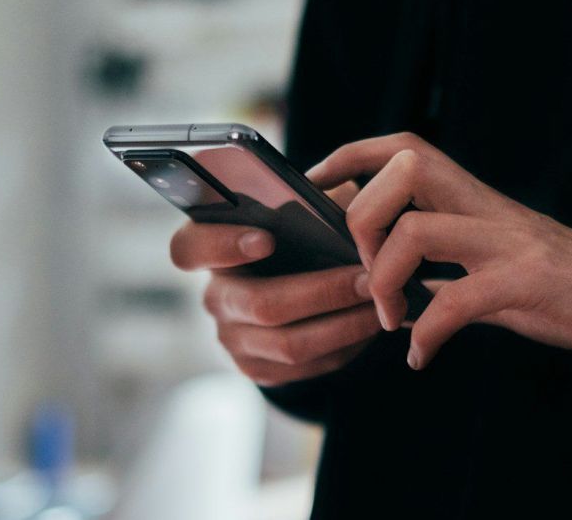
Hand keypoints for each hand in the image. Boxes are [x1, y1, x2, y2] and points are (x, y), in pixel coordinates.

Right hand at [169, 183, 381, 385]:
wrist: (300, 282)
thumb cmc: (302, 235)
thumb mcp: (303, 208)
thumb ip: (311, 202)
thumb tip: (342, 207)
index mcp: (210, 248)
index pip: (189, 248)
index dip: (222, 245)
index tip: (267, 238)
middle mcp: (215, 296)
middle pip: (260, 304)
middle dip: (323, 292)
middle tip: (368, 279)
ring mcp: (233, 338)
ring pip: (289, 343)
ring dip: (343, 324)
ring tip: (381, 304)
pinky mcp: (257, 368)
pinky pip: (305, 367)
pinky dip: (344, 346)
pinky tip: (369, 325)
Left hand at [307, 133, 571, 369]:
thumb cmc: (556, 290)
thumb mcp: (488, 268)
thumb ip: (441, 267)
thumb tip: (385, 282)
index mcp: (473, 199)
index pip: (403, 148)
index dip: (350, 156)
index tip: (315, 187)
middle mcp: (488, 207)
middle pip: (404, 168)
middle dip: (362, 218)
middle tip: (363, 273)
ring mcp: (510, 240)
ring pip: (418, 230)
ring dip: (386, 280)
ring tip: (390, 320)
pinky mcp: (529, 280)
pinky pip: (458, 300)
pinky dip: (428, 333)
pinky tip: (422, 356)